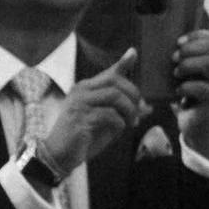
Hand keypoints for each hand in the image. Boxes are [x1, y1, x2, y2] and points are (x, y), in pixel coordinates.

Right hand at [38, 51, 145, 177]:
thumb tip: (148, 107)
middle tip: (138, 112)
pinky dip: (120, 122)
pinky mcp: (80, 117)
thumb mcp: (107, 122)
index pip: (109, 73)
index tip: (133, 53)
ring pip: (114, 96)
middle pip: (116, 82)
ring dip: (129, 110)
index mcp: (86, 89)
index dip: (123, 63)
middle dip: (133, 96)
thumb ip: (124, 112)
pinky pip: (109, 114)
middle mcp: (81, 91)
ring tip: (130, 123)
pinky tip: (118, 129)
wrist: (60, 155)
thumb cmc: (84, 137)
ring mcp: (79, 103)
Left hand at [172, 28, 208, 162]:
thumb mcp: (189, 77)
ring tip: (175, 72)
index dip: (195, 36)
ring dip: (188, 64)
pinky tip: (177, 91)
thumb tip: (163, 46)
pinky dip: (186, 86)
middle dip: (190, 48)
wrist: (198, 128)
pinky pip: (203, 88)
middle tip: (174, 57)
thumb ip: (185, 62)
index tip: (178, 42)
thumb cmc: (189, 98)